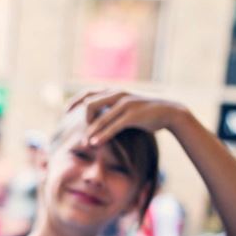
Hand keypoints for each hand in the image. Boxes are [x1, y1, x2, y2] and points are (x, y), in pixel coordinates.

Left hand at [66, 90, 187, 146]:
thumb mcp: (126, 107)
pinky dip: (102, 135)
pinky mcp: (133, 115)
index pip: (88, 92)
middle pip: (90, 103)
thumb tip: (96, 118)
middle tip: (81, 133)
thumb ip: (111, 109)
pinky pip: (113, 126)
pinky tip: (95, 143)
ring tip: (85, 144)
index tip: (65, 112)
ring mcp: (125, 104)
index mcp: (114, 91)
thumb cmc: (145, 112)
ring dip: (90, 132)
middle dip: (82, 119)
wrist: (169, 112)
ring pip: (100, 117)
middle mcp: (118, 94)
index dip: (74, 102)